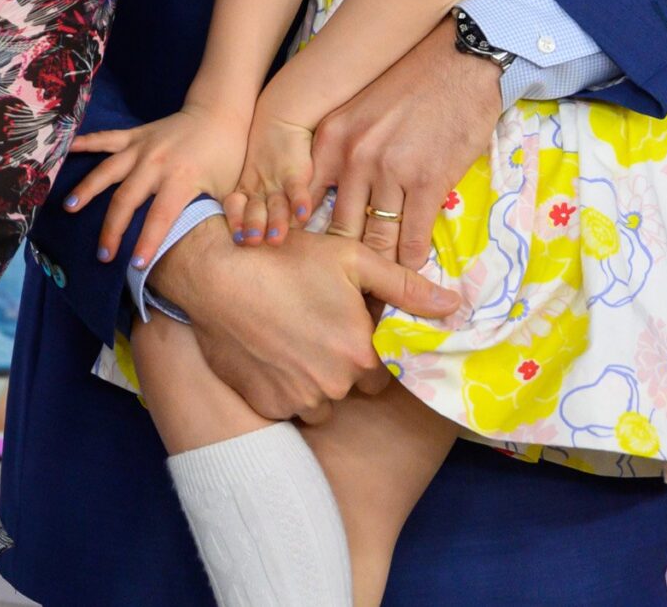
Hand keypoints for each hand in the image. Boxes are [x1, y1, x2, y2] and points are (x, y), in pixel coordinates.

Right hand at [67, 104, 248, 267]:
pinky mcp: (135, 134)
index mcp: (182, 178)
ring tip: (69, 208)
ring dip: (88, 189)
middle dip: (113, 229)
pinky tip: (65, 150)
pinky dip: (85, 143)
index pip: (160, 217)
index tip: (136, 265)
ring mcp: (142, 147)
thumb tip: (206, 248)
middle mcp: (157, 163)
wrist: (220, 114)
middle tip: (103, 254)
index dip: (148, 242)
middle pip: (126, 199)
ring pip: (108, 170)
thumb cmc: (226, 157)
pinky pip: (106, 138)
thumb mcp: (224, 190)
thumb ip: (209, 215)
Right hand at [149, 219, 461, 423]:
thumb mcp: (349, 259)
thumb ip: (404, 286)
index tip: (347, 326)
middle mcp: (335, 385)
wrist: (213, 276)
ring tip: (291, 340)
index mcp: (360, 352)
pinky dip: (283, 386)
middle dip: (342, 365)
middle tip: (316, 328)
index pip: (385, 370)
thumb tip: (453, 306)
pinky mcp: (267, 406)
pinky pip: (287, 405)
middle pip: (353, 387)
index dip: (368, 348)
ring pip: (321, 400)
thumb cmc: (283, 260)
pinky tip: (269, 352)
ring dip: (314, 379)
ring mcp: (299, 399)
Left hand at [225, 109, 315, 244]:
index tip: (235, 236)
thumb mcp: (255, 176)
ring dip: (275, 223)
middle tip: (249, 241)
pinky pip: (297, 189)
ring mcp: (277, 181)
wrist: (281, 119)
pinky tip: (303, 214)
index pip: (235, 207)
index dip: (235, 220)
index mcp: (246, 190)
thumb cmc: (268, 154)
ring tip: (274, 240)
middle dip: (252, 226)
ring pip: (275, 205)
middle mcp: (259, 188)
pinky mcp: (295, 173)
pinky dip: (300, 202)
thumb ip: (256, 203)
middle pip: (254, 211)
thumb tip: (258, 234)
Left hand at [308, 24, 501, 270]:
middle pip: (340, 229)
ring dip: (380, 270)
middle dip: (341, 265)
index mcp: (330, 141)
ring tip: (377, 298)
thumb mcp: (356, 112)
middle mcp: (353, 159)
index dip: (305, 237)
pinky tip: (413, 272)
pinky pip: (414, 235)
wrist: (457, 61)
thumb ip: (338, 152)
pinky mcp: (428, 181)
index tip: (306, 263)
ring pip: (377, 238)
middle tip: (340, 294)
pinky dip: (413, 259)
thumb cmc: (408, 84)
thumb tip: (327, 197)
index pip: (306, 201)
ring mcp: (390, 172)